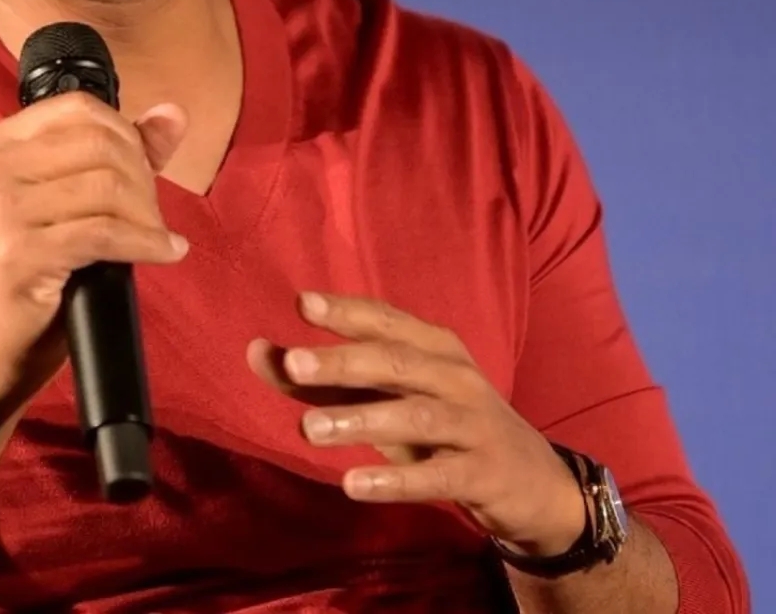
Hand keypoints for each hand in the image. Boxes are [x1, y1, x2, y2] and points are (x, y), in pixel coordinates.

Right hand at [0, 91, 188, 413]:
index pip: (79, 109)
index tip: (143, 173)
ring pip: (108, 186)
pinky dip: (148, 242)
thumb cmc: (34, 270)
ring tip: (154, 238)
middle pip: (99, 145)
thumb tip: (173, 114)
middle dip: (142, 180)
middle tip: (151, 217)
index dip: (127, 136)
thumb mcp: (71, 201)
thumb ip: (122, 152)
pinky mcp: (19, 252)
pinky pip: (107, 232)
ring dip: (147, 215)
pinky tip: (166, 252)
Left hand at [248, 293, 586, 555]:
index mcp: (433, 346)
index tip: (302, 303)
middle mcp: (455, 375)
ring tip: (309, 430)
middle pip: (396, 362)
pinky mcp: (483, 474)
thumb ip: (321, 379)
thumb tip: (255, 351)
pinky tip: (352, 484)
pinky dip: (395, 480)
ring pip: (415, 415)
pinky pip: (437, 476)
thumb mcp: (387, 398)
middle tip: (294, 364)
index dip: (347, 312)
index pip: (386, 321)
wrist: (533, 482)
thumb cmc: (442, 427)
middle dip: (344, 361)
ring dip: (361, 420)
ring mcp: (473, 424)